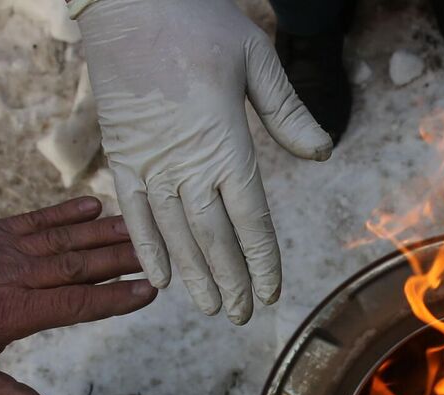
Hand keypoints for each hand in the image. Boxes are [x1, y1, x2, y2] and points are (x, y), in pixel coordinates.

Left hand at [0, 197, 154, 394]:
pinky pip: (37, 219)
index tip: (149, 291)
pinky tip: (95, 206)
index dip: (115, 298)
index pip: (76, 304)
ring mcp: (6, 248)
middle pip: (80, 265)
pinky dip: (67, 211)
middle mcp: (16, 275)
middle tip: (162, 253)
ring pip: (65, 239)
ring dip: (106, 233)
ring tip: (142, 228)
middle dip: (124, 259)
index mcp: (13, 311)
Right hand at [76, 0, 332, 324]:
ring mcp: (149, 162)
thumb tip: (322, 153)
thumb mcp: (257, 59)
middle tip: (241, 314)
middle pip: (213, 237)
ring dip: (194, 275)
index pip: (249, 217)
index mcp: (225, 142)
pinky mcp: (121, 155)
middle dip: (230, 280)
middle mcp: (186, 162)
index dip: (261, 258)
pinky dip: (146, 247)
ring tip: (211, 307)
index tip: (269, 290)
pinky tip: (160, 278)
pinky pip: (133, 213)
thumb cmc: (199, 24)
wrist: (129, 2)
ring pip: (175, 234)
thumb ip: (287, 111)